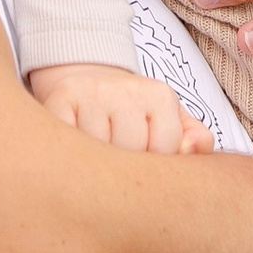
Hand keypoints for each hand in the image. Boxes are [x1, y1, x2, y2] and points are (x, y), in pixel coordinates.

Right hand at [29, 62, 218, 155]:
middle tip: (118, 162)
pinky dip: (71, 159)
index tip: (143, 158)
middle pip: (130, 154)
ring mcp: (89, 93)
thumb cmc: (135, 115)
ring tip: (96, 159)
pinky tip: (76, 154)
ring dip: (95, 167)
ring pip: (98, 153)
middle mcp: (125, 89)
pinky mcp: (57, 100)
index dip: (153, 166)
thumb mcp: (170, 122)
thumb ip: (194, 140)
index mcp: (159, 95)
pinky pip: (67, 147)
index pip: (165, 151)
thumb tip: (193, 150)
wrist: (89, 82)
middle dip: (124, 170)